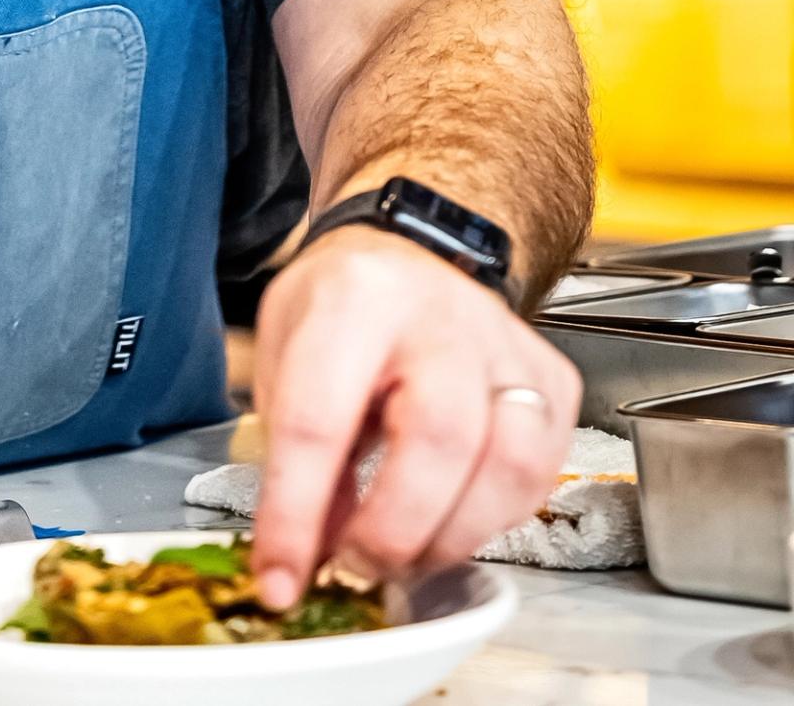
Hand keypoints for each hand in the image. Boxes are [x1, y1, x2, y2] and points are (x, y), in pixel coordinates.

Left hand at [249, 227, 580, 607]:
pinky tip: (452, 515)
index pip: (319, 417)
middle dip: (392, 528)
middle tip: (357, 563)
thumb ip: (291, 452)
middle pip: (438, 438)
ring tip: (407, 550)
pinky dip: (494, 518)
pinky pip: (540, 474)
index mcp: (354, 298)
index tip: (279, 577)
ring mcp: (507, 346)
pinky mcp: (553, 379)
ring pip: (508, 464)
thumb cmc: (342, 308)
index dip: (295, 512)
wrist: (412, 254)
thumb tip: (306, 554)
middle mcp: (440, 315)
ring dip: (452, 535)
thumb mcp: (285, 355)